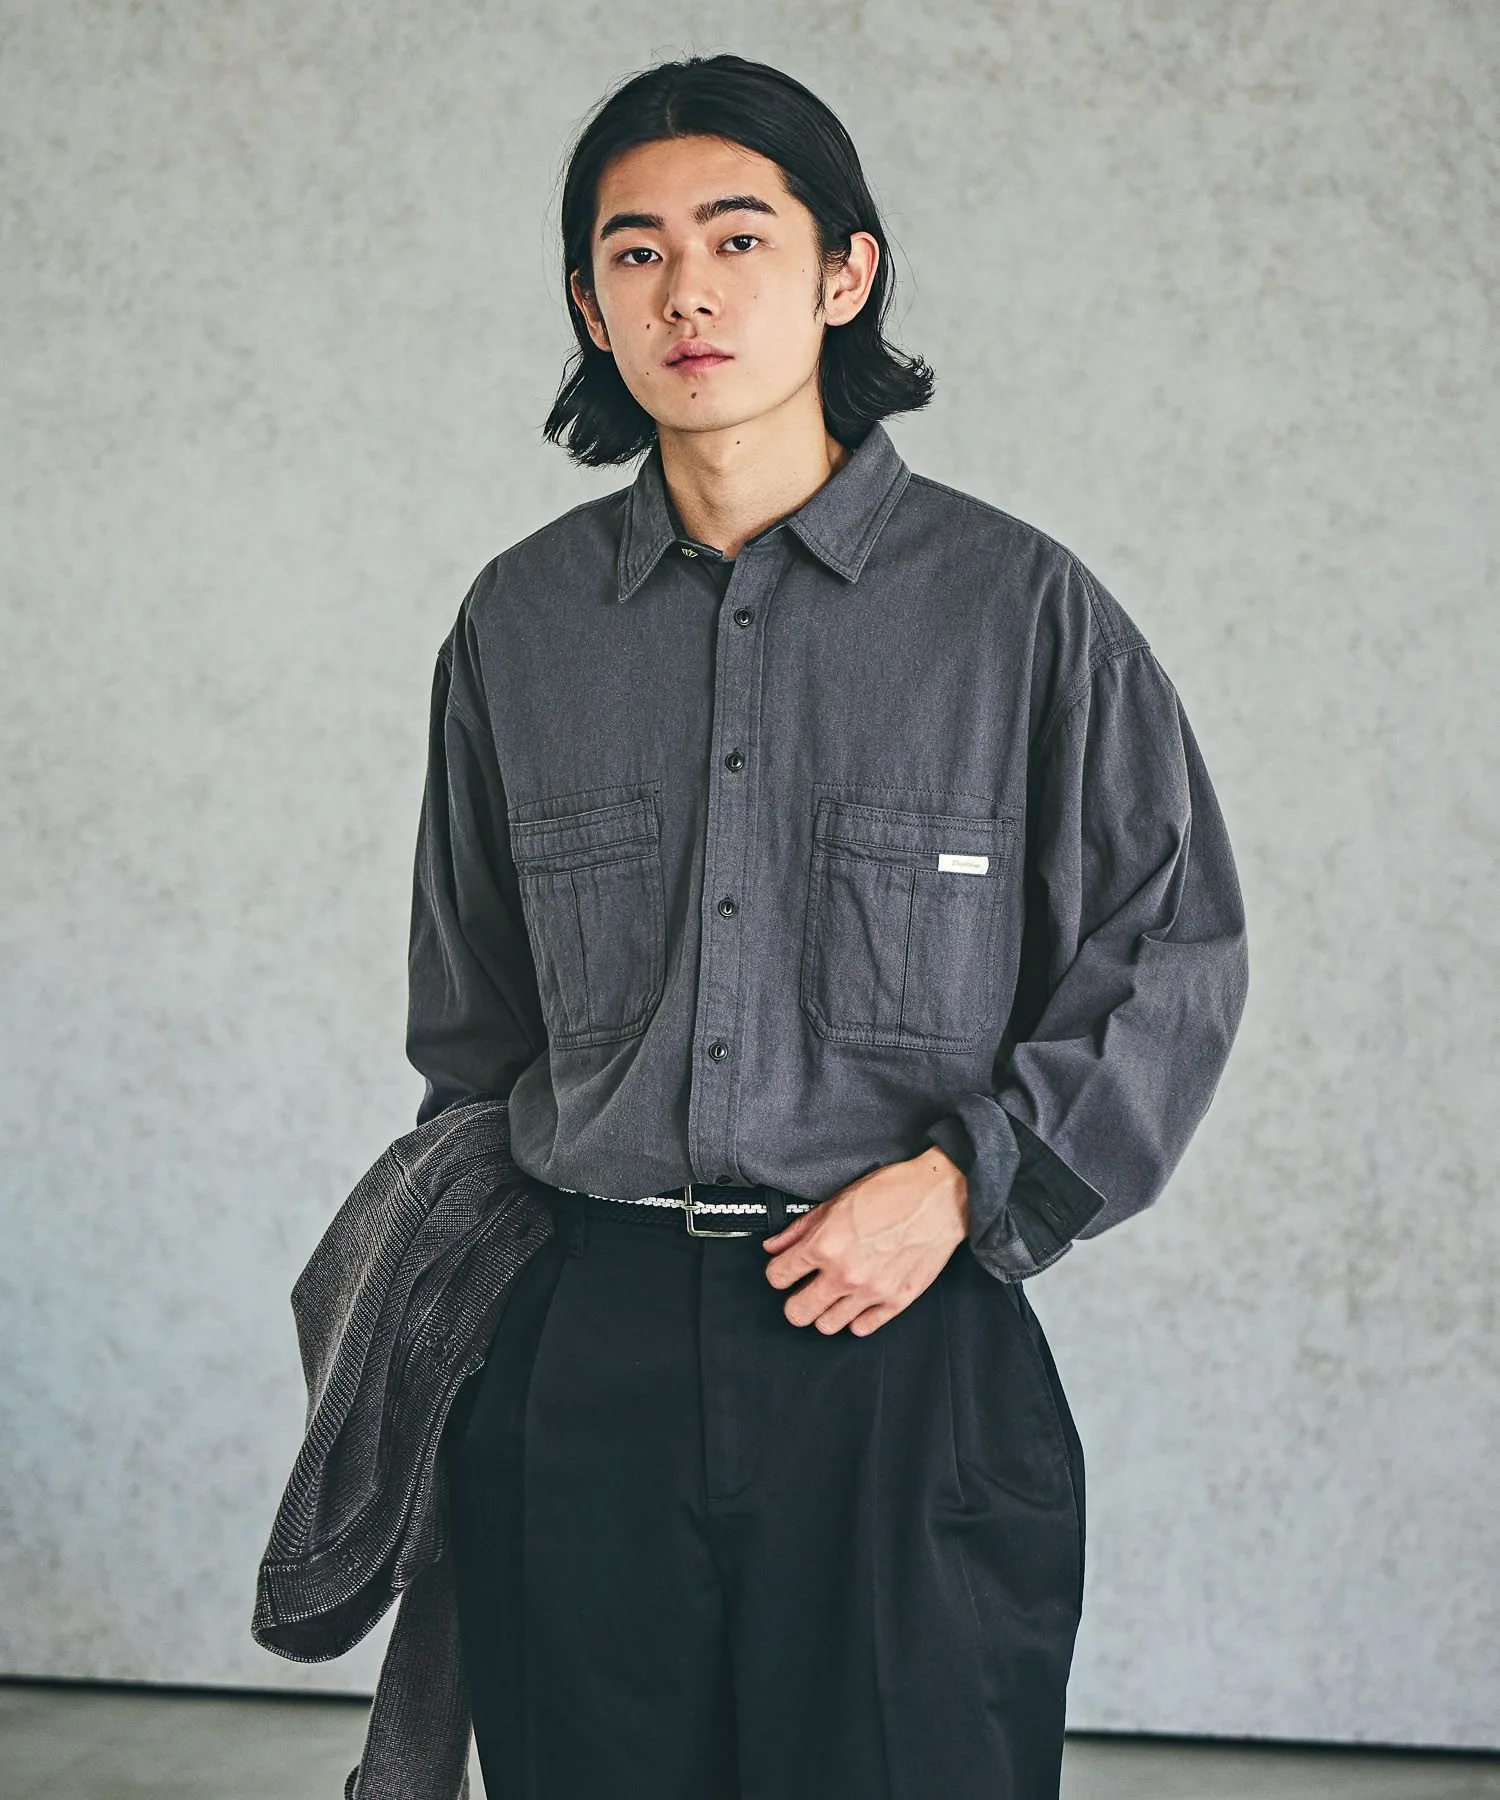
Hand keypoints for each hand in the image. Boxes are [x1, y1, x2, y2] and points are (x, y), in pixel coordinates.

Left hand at [761, 1146, 968, 1335]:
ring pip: (827, 1326)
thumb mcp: (837, 1200)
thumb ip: (801, 1228)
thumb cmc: (892, 1191)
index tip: (784, 1271)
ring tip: (831, 1296)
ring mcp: (871, 1292)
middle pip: (797, 1312)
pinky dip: (855, 1318)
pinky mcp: (897, 1301)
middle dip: (794, 1301)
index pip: (778, 1277)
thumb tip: (775, 1246)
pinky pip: (862, 1328)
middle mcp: (844, 1274)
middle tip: (802, 1290)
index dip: (778, 1273)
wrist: (939, 1196)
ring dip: (824, 1313)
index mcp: (825, 1245)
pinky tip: (857, 1301)